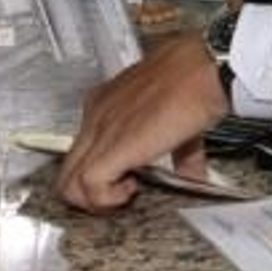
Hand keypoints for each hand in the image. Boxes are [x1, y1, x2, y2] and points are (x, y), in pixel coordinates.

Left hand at [56, 34, 229, 213]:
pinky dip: (107, 199)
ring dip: (96, 200)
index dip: (102, 171)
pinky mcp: (110, 147)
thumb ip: (180, 152)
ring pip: (69, 184)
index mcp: (108, 103)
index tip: (126, 179)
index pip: (84, 147)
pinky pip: (88, 187)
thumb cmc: (194, 79)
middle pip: (68, 170)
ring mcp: (99, 131)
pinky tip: (132, 189)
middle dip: (91, 193)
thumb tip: (190, 174)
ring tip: (127, 193)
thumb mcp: (180, 116)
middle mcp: (96, 115)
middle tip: (121, 194)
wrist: (203, 69)